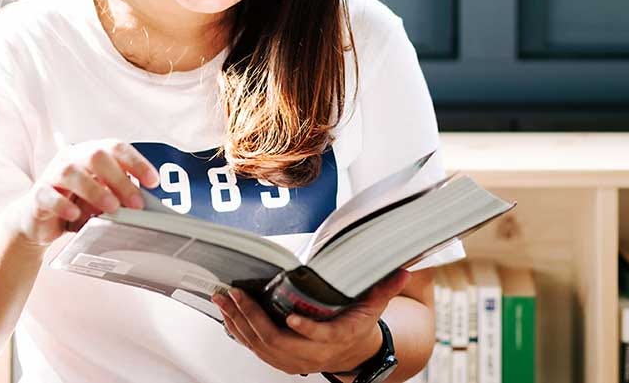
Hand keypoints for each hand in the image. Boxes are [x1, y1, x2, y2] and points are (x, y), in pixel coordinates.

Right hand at [8, 138, 159, 246]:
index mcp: (91, 153)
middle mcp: (71, 158)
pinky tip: (75, 214)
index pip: (116, 148)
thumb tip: (144, 201)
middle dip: (119, 179)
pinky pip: (48, 195)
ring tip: (111, 208)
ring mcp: (52, 175)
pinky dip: (63, 204)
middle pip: (96, 156)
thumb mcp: (103, 196)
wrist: (41, 220)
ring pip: (71, 172)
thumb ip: (120, 193)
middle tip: (136, 203)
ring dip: (94, 190)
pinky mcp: (37, 195)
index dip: (137, 162)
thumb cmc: (77, 203)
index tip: (153, 181)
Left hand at [210, 269, 409, 375]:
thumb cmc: (357, 325)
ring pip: (260, 346)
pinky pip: (253, 347)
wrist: (348, 354)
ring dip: (239, 322)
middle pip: (277, 342)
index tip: (290, 316)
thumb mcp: (373, 308)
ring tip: (224, 298)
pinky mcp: (277, 358)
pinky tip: (226, 313)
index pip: (320, 337)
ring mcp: (291, 359)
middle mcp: (310, 354)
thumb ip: (384, 288)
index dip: (305, 329)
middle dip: (253, 318)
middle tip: (237, 294)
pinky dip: (237, 330)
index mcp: (335, 339)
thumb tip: (404, 269)